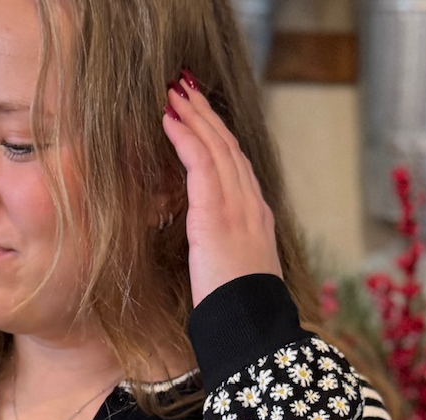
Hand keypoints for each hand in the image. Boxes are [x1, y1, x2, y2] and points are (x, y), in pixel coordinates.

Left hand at [162, 72, 282, 307]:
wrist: (249, 325)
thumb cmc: (238, 310)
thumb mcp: (235, 274)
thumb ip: (224, 251)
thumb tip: (208, 248)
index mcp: (257, 221)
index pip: (238, 169)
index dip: (220, 140)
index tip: (203, 121)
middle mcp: (252, 207)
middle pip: (230, 149)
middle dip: (207, 116)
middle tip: (185, 89)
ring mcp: (238, 206)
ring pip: (216, 146)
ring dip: (193, 116)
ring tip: (173, 92)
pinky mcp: (217, 212)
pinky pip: (201, 161)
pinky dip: (185, 136)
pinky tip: (168, 120)